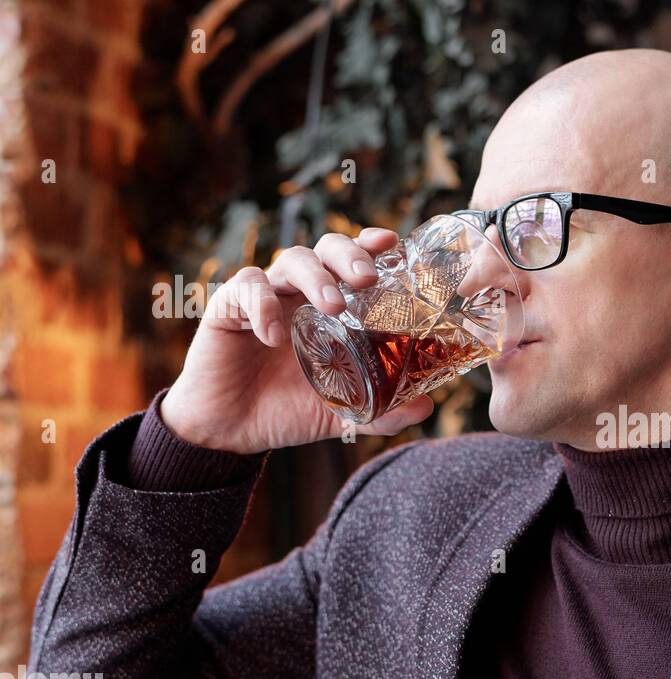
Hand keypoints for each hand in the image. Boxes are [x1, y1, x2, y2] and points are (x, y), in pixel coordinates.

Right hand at [159, 227, 434, 453]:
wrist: (232, 431)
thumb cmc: (286, 409)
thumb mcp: (342, 414)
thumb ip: (382, 413)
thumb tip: (426, 407)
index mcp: (330, 307)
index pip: (354, 262)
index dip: (371, 245)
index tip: (392, 242)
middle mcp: (301, 294)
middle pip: (327, 248)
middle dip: (349, 255)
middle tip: (368, 278)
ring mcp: (266, 296)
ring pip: (291, 260)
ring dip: (316, 277)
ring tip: (334, 306)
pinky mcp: (229, 307)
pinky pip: (246, 289)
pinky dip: (263, 306)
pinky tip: (274, 336)